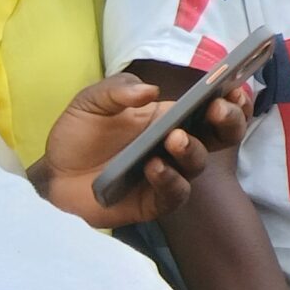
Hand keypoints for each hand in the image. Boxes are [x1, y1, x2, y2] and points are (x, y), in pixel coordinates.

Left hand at [31, 72, 246, 228]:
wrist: (54, 174)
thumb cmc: (80, 134)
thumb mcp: (92, 101)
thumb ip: (118, 89)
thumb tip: (150, 91)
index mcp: (172, 117)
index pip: (214, 107)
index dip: (233, 99)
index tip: (235, 87)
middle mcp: (178, 146)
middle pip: (222, 136)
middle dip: (229, 120)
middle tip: (217, 109)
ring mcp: (170, 174)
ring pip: (199, 163)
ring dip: (192, 149)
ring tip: (174, 139)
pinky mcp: (156, 202)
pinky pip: (174, 193)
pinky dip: (168, 179)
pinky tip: (153, 167)